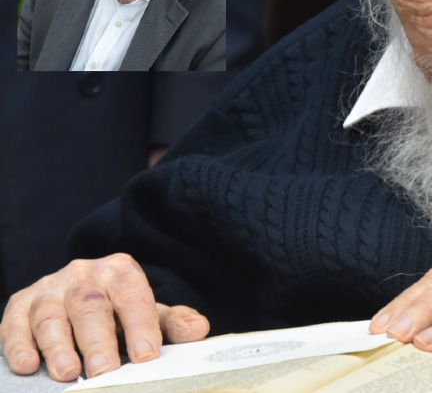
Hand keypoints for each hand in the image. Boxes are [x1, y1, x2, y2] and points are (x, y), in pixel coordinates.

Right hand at [1, 253, 209, 381]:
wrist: (80, 294)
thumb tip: (199, 329)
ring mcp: (49, 288)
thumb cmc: (120, 310)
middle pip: (90, 308)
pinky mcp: (20, 304)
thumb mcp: (149, 313)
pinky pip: (14, 323)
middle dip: (97, 341)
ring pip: (51, 316)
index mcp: (120, 272)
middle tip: (103, 371)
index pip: (133, 297)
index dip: (140, 326)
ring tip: (68, 373)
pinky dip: (18, 344)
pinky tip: (27, 365)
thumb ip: (172, 323)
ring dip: (57, 347)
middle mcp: (83, 275)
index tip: (146, 356)